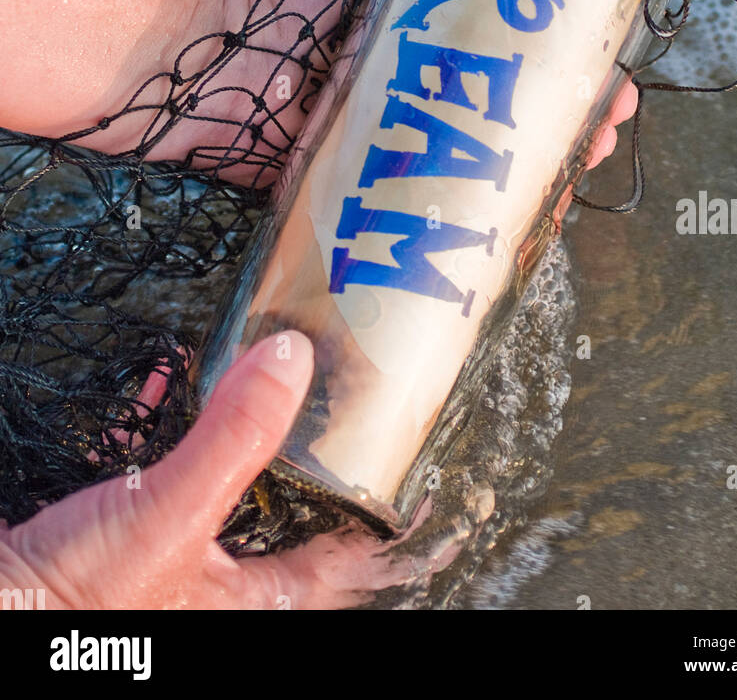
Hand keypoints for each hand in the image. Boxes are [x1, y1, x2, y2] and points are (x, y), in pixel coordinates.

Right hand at [0, 332, 436, 609]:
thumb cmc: (78, 604)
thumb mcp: (172, 513)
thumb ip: (235, 437)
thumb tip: (294, 358)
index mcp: (259, 599)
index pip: (357, 557)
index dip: (399, 514)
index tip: (434, 465)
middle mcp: (226, 580)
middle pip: (298, 506)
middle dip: (320, 446)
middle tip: (351, 387)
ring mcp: (178, 555)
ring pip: (236, 482)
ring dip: (251, 427)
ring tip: (277, 367)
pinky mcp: (128, 528)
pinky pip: (168, 463)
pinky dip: (175, 417)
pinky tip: (173, 376)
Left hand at [99, 0, 638, 185]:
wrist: (204, 59)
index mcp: (429, 45)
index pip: (516, 58)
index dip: (568, 67)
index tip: (611, 72)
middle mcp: (422, 99)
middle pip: (511, 117)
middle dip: (570, 123)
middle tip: (609, 126)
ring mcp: (397, 151)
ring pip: (480, 170)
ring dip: (539, 173)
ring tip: (581, 168)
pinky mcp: (364, 196)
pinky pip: (425, 214)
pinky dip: (472, 223)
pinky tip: (518, 224)